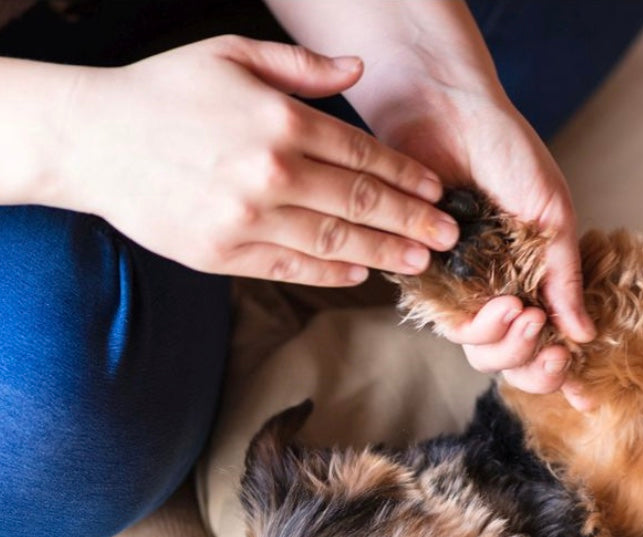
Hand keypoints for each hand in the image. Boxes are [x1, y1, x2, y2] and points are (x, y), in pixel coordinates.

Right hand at [58, 36, 459, 286]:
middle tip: (450, 236)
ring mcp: (248, 219)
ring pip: (336, 242)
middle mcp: (271, 174)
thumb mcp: (230, 55)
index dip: (409, 177)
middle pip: (363, 204)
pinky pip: (293, 267)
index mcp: (281, 123)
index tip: (437, 191)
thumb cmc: (165, 91)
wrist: (91, 139)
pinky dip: (333, 273)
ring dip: (385, 253)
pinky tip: (361, 273)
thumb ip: (301, 68)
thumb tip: (357, 70)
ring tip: (419, 259)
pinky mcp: (224, 254)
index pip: (365, 156)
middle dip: (414, 221)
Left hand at [367, 86, 596, 407]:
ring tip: (520, 310)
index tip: (584, 394)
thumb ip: (566, 276)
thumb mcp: (553, 215)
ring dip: (508, 343)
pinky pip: (448, 325)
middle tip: (548, 342)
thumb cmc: (507, 151)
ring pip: (480, 352)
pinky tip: (501, 302)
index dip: (562, 374)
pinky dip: (479, 324)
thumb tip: (585, 335)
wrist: (448, 109)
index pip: (547, 342)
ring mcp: (462, 288)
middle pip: (512, 361)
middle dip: (533, 364)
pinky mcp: (425, 278)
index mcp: (534, 279)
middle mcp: (498, 291)